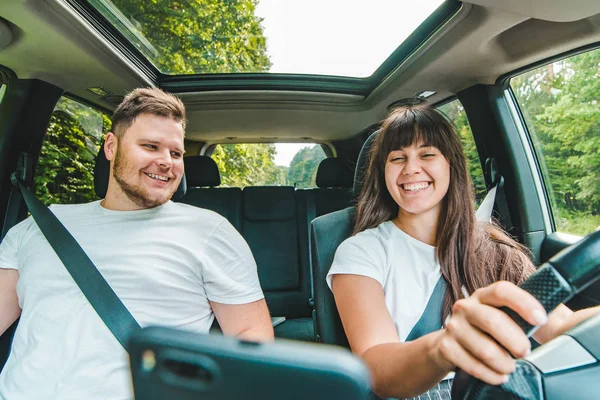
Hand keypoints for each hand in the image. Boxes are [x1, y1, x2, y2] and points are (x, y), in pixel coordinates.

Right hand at [431, 281, 547, 384]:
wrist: (449, 345)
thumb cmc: (486, 332)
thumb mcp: (504, 317)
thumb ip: (527, 315)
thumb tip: (559, 318)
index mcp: (484, 295)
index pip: (502, 290)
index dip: (522, 303)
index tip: (541, 319)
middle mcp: (466, 307)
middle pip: (492, 320)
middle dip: (515, 340)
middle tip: (526, 352)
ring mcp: (453, 326)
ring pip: (483, 348)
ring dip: (503, 363)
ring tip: (510, 367)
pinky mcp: (445, 346)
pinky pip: (471, 364)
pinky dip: (489, 374)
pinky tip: (497, 375)